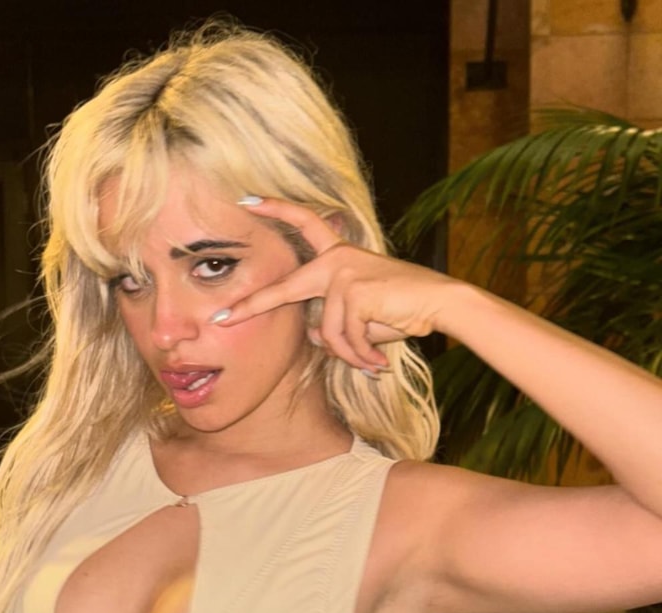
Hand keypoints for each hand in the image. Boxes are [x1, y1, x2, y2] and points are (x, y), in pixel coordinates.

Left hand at [213, 197, 460, 370]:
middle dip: (252, 307)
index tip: (247, 201)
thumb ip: (334, 321)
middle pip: (284, 290)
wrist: (439, 302)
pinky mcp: (352, 293)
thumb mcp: (362, 316)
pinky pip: (343, 338)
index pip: (303, 224)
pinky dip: (360, 355)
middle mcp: (336, 259)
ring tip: (372, 362)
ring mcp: (342, 274)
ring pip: (327, 333)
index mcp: (338, 255)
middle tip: (222, 318)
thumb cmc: (404, 308)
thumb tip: (314, 338)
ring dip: (350, 354)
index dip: (276, 209)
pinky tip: (376, 361)